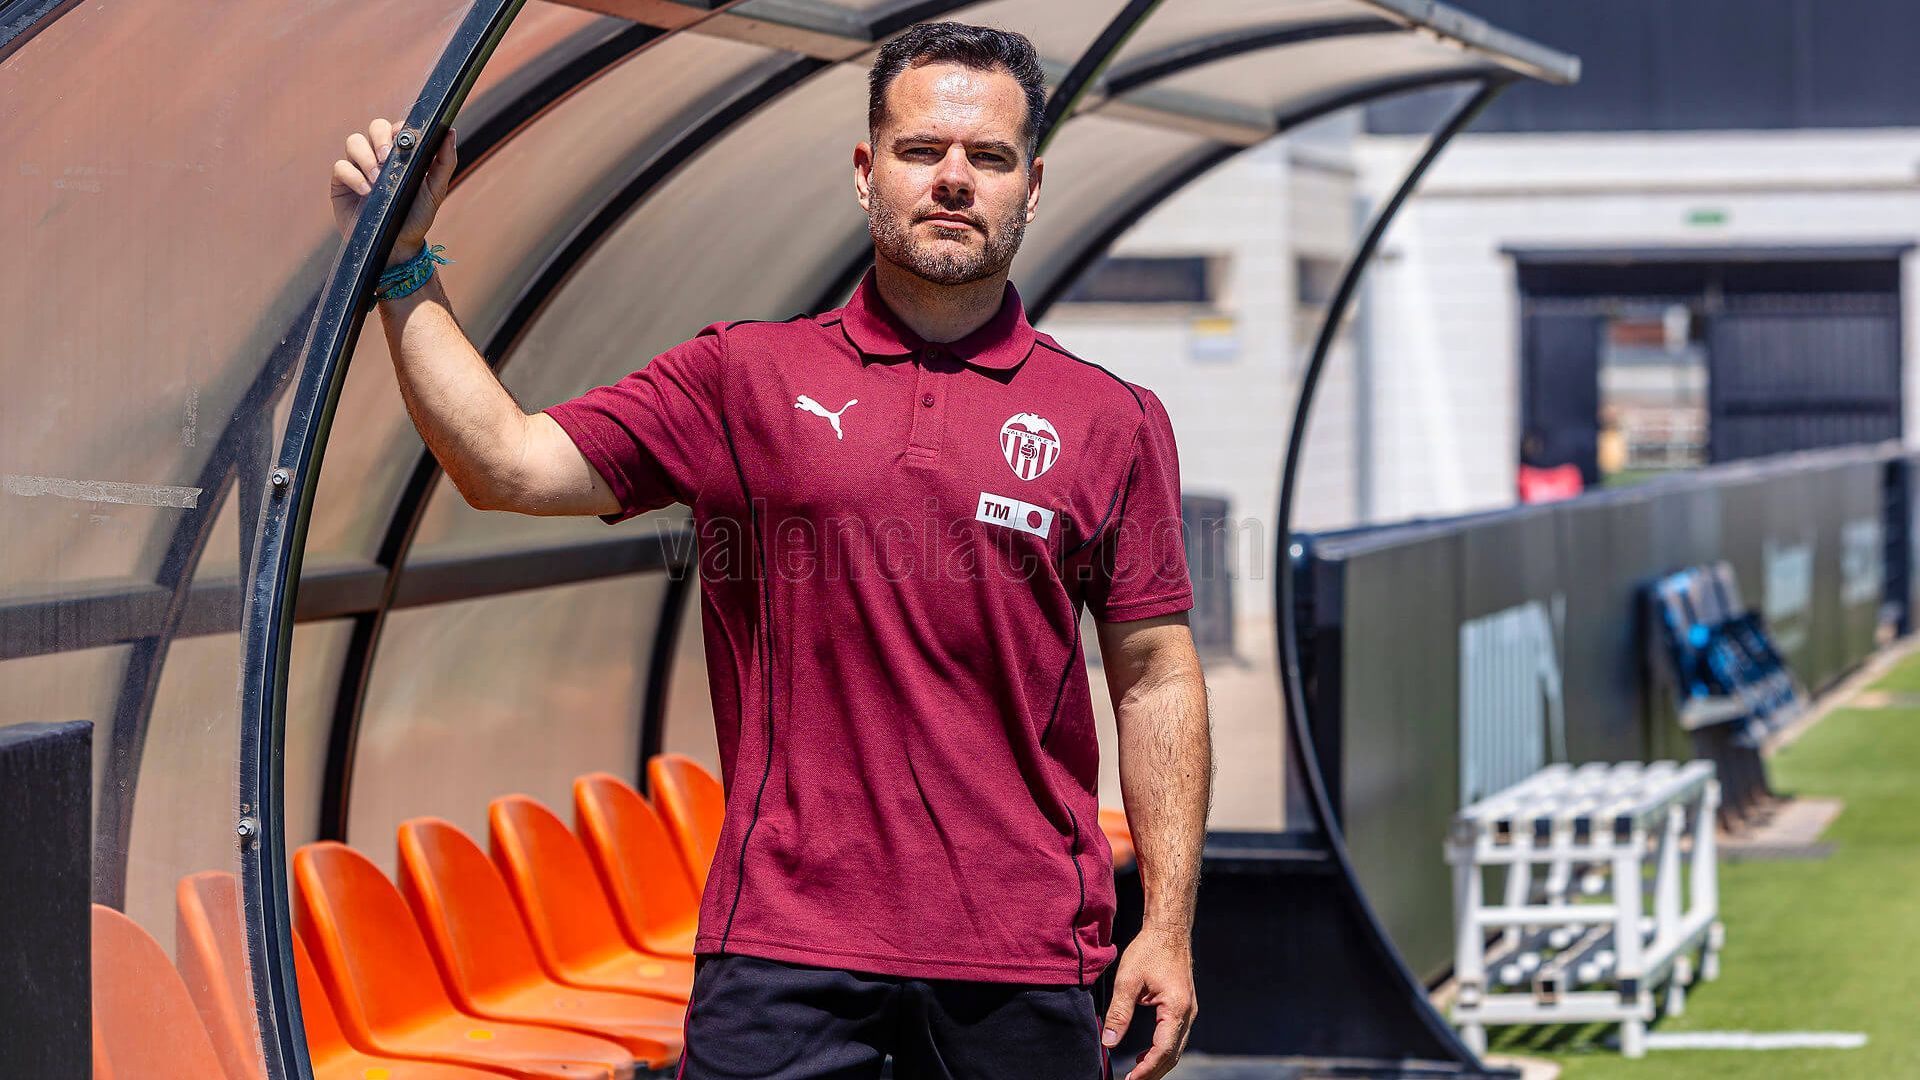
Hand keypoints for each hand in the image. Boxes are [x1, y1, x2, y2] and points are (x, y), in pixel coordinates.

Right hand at [330, 117, 455, 260]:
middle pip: (374, 127)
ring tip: (377, 178)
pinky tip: (367, 192)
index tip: (404, 141)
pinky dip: (353, 176)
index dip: (399, 129)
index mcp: (400, 154)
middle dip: (380, 137)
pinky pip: (340, 167)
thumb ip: (445, 161)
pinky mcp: (342, 183)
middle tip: (386, 156)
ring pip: (353, 142)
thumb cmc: (417, 216)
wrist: (398, 246)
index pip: (397, 128)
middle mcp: (378, 156)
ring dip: (365, 156)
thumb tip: (451, 132)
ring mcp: (359, 167)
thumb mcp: (436, 190)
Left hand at [1101, 924, 1196, 1079]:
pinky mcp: (1184, 1008)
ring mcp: (1189, 1011)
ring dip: (1157, 1063)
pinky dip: (1161, 1050)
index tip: (1129, 1079)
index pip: (1163, 1050)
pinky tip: (1144, 1055)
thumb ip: (1119, 1013)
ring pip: (1176, 1048)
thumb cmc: (1149, 950)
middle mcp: (1188, 1013)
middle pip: (1173, 1054)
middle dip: (1152, 1072)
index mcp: (1177, 1008)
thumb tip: (1109, 1041)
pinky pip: (1175, 1037)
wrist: (1168, 930)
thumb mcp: (1128, 980)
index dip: (1146, 1069)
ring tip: (1136, 1074)